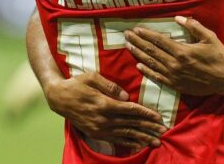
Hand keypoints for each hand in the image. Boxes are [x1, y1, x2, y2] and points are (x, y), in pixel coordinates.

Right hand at [45, 71, 166, 150]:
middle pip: (131, 124)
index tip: (159, 117)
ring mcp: (99, 128)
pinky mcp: (96, 133)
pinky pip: (115, 140)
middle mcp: (103, 119)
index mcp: (104, 104)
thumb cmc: (77, 83)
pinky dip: (129, 143)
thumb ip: (110, 86)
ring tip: (156, 141)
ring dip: (142, 138)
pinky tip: (139, 145)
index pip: (130, 110)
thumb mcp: (92, 77)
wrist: (59, 98)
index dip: (146, 114)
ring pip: (125, 134)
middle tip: (164, 131)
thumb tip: (127, 95)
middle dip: (149, 128)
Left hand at [125, 16, 223, 96]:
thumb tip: (178, 17)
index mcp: (182, 51)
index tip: (136, 29)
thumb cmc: (219, 56)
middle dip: (138, 42)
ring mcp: (174, 76)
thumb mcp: (209, 37)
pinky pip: (157, 77)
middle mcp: (175, 64)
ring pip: (152, 64)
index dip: (146, 35)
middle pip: (152, 51)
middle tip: (126, 35)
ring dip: (139, 54)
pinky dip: (147, 71)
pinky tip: (138, 66)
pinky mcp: (176, 85)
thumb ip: (193, 27)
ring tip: (128, 47)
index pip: (159, 41)